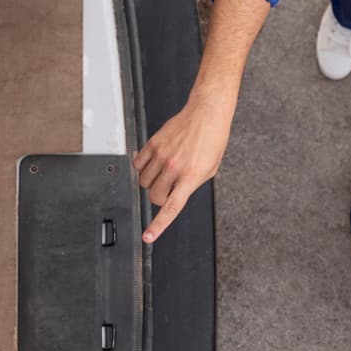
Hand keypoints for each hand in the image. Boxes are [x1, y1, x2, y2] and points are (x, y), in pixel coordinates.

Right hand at [132, 90, 234, 242]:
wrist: (206, 114)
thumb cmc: (212, 140)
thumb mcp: (210, 169)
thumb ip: (192, 185)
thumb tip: (175, 195)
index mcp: (191, 177)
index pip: (171, 208)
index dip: (158, 225)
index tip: (148, 237)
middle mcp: (174, 167)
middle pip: (154, 196)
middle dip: (159, 197)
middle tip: (168, 188)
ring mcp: (162, 155)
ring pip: (144, 182)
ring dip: (151, 182)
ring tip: (165, 171)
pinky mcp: (153, 144)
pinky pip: (138, 165)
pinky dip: (142, 168)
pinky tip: (154, 162)